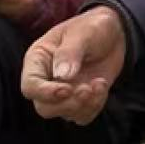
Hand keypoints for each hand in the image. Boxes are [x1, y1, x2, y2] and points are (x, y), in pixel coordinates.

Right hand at [23, 7, 126, 124]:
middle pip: (44, 107)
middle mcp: (46, 79)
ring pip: (65, 114)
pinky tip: (102, 86)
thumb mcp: (81, 33)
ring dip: (84, 105)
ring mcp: (63, 92)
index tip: (67, 88)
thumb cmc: (92, 27)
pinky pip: (83, 116)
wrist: (114, 34)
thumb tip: (61, 76)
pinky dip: (94, 106)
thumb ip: (69, 53)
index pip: (30, 86)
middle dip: (67, 104)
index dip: (45, 92)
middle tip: (86, 89)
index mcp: (38, 60)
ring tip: (99, 84)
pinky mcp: (80, 100)